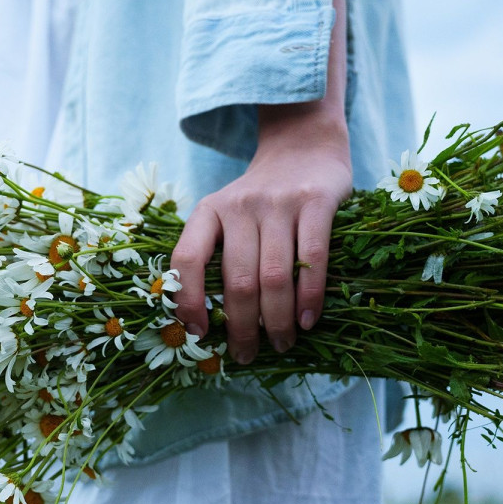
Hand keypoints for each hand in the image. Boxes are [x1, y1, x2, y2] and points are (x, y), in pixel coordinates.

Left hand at [170, 125, 350, 363]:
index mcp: (207, 211)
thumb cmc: (258, 200)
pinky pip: (313, 259)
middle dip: (241, 328)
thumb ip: (214, 256)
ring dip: (277, 321)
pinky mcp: (316, 202)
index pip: (186, 259)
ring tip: (280, 344)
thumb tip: (205, 324)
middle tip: (247, 356)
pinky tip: (307, 321)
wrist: (302, 147)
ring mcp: (278, 203)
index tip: (199, 334)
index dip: (188, 301)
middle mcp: (239, 206)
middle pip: (237, 280)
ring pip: (274, 276)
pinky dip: (310, 297)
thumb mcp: (224, 215)